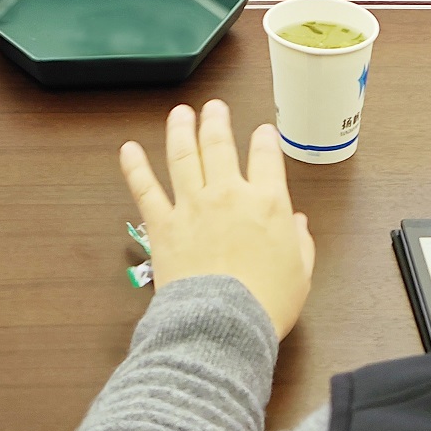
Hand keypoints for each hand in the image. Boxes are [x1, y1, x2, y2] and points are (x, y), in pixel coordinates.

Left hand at [119, 100, 314, 339]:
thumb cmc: (267, 302)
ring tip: (180, 113)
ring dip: (181, 130)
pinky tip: (128, 150)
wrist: (223, 323)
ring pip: (184, 156)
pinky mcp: (163, 225)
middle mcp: (228, 193)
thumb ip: (302, 243)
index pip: (266, 157)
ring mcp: (192, 205)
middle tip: (213, 107)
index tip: (262, 131)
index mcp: (267, 202)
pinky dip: (135, 167)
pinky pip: (145, 189)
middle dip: (216, 121)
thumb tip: (299, 223)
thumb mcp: (301, 274)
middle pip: (219, 145)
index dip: (265, 140)